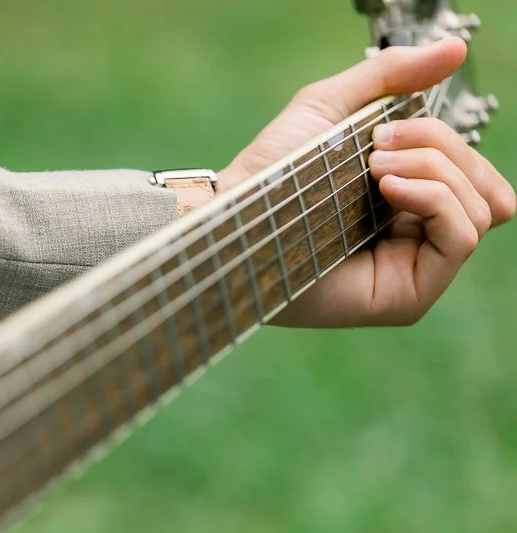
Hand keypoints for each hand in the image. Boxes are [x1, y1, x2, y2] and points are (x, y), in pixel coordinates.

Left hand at [218, 38, 514, 327]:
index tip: (385, 130)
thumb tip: (455, 49)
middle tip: (377, 148)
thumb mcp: (332, 106)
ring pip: (481, 209)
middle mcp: (414, 239)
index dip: (447, 143)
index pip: (473, 173)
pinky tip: (388, 189)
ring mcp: (414, 270)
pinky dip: (435, 199)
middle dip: (441, 149)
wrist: (235, 215)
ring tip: (374, 171)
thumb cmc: (271, 172)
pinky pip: (461, 238)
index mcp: (406, 202)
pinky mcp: (408, 296)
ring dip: (434, 170)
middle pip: (485, 186)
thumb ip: (392, 77)